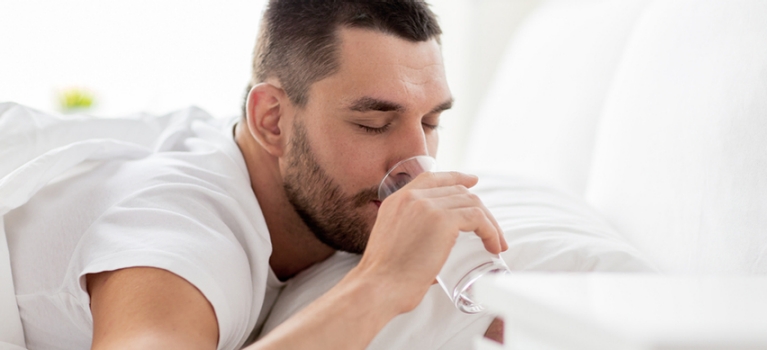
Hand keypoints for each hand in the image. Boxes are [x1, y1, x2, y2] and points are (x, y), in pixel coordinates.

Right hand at [355, 171, 506, 313]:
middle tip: (490, 229)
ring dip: (489, 223)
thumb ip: (414, 236)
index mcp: (396, 201)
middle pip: (457, 191)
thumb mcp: (394, 243)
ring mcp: (426, 206)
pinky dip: (491, 231)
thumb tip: (437, 250)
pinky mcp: (442, 220)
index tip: (472, 181)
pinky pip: (477, 218)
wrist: (378, 286)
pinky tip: (493, 245)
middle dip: (479, 209)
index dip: (456, 178)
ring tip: (496, 243)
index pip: (431, 178)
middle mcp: (410, 197)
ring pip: (471, 203)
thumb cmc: (385, 278)